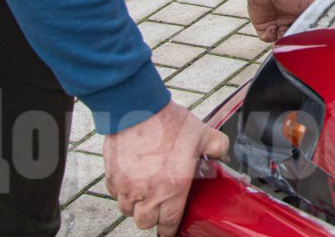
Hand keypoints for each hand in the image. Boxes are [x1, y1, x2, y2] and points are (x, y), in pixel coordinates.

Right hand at [103, 101, 228, 235]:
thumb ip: (217, 148)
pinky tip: (132, 179)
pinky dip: (122, 192)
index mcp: (173, 188)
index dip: (171, 229)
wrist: (137, 109)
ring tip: (146, 192)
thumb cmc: (169, 122)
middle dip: (153, 218)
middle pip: (145, 222)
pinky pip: (115, 194)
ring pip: (128, 211)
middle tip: (160, 206)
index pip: (170, 223)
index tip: (172, 228)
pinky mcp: (112, 177)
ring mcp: (127, 187)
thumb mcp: (203, 134)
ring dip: (136, 206)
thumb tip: (222, 154)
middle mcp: (148, 193)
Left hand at [246, 0, 317, 42]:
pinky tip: (272, 27)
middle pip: (294, 39)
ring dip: (281, 37)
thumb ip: (322, 12)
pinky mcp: (263, 26)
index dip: (305, 36)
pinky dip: (270, 36)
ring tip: (281, 27)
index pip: (306, 32)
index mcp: (303, 16)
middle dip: (294, 38)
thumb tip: (331, 26)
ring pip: (281, 41)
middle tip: (293, 31)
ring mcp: (277, 24)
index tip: (304, 34)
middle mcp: (290, 22)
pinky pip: (267, 39)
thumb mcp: (312, 0)